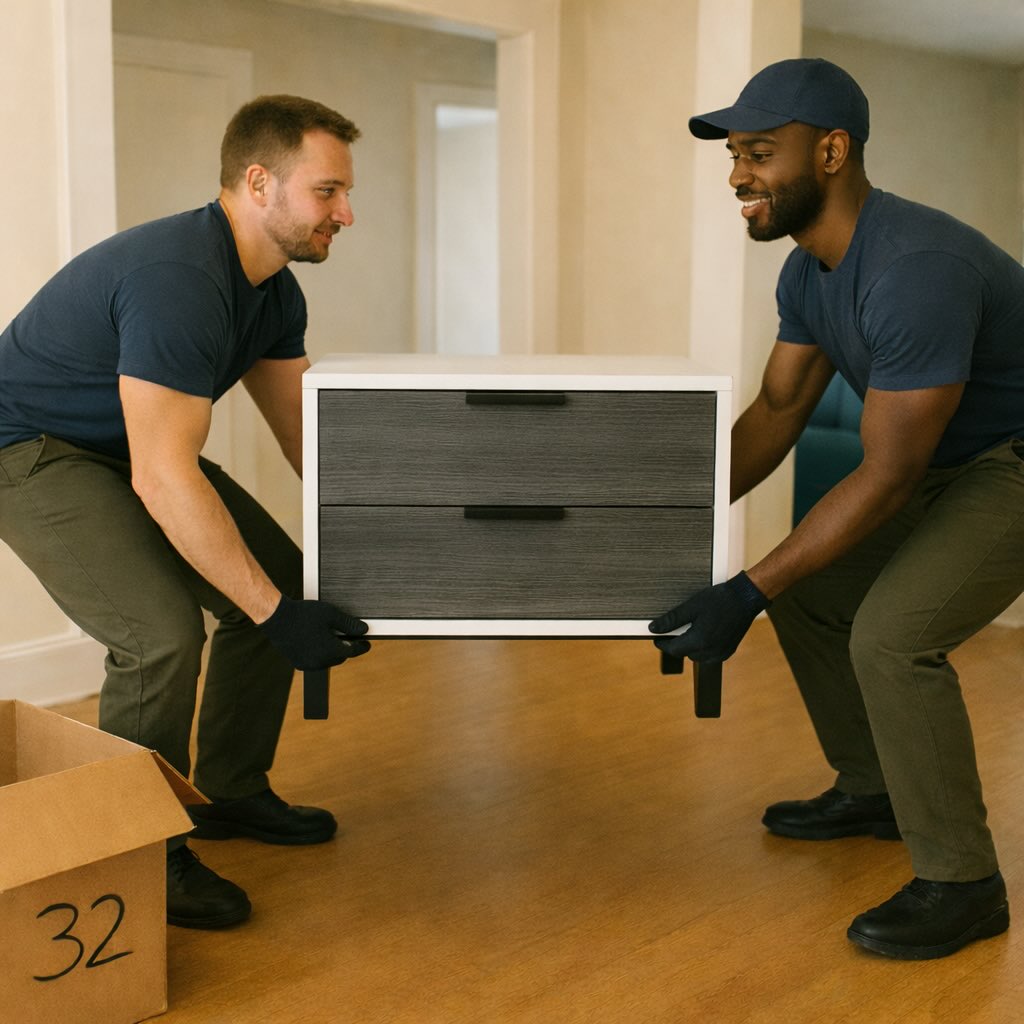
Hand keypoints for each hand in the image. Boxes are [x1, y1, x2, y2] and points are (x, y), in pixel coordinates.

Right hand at [258, 595, 370, 670]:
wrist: (277, 619)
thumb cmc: (303, 615)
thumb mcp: (331, 615)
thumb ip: (349, 624)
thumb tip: (363, 629)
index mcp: (330, 650)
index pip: (353, 651)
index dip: (362, 647)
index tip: (366, 644)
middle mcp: (320, 661)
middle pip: (340, 656)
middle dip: (345, 647)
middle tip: (348, 637)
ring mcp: (308, 664)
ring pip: (328, 660)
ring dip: (332, 651)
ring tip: (331, 637)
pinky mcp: (298, 663)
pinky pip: (315, 661)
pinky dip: (320, 653)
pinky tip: (317, 641)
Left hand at [648, 571, 769, 662]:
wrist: (746, 598)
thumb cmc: (720, 600)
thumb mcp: (691, 607)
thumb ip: (671, 620)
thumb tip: (654, 628)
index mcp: (700, 641)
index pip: (673, 650)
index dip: (662, 644)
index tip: (657, 637)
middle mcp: (711, 651)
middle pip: (685, 653)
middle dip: (678, 643)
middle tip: (674, 630)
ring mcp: (721, 653)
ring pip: (697, 656)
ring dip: (691, 646)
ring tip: (690, 630)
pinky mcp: (728, 651)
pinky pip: (710, 655)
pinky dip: (703, 647)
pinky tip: (704, 633)